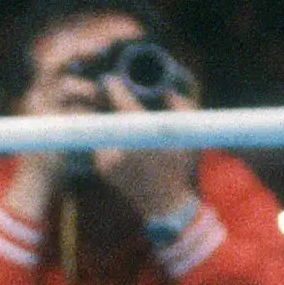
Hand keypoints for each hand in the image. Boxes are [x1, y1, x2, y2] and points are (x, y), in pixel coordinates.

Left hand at [89, 81, 203, 225]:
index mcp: (142, 135)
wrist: (164, 204)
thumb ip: (182, 107)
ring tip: (93, 103)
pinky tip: (103, 125)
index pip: (121, 104)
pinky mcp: (102, 168)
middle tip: (93, 88)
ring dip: (95, 114)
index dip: (113, 88)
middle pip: (100, 113)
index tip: (109, 79)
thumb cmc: (180, 168)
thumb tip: (167, 90)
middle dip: (94, 99)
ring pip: (96, 128)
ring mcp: (107, 159)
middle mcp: (120, 146)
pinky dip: (100, 132)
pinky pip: (97, 142)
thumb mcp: (190, 136)